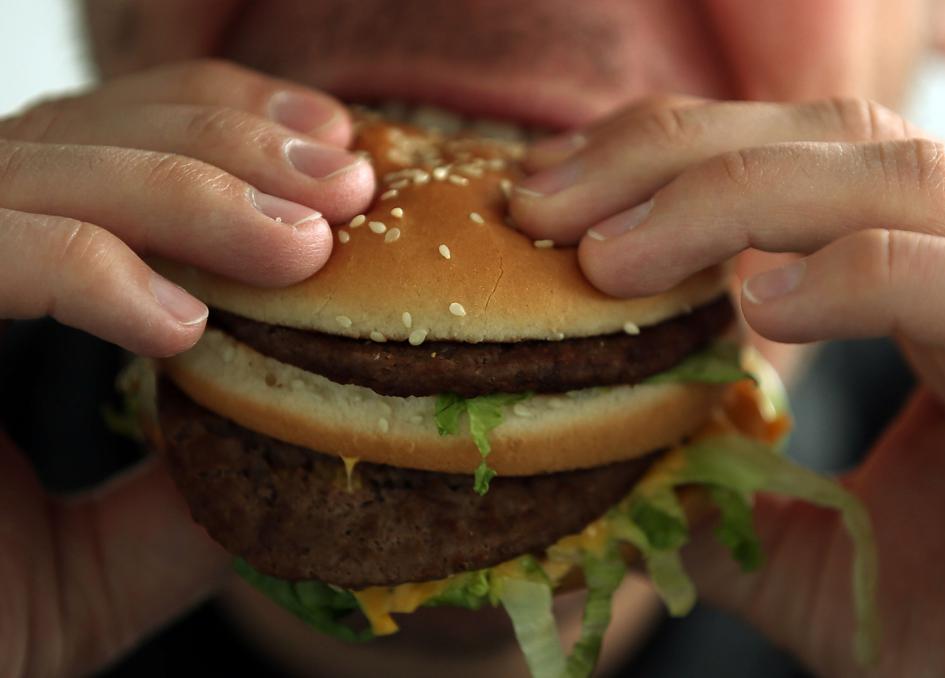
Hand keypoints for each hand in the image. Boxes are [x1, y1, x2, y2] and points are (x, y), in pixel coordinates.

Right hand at [0, 59, 373, 675]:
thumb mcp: (100, 561)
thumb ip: (184, 498)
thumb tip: (304, 452)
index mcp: (1, 277)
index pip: (114, 148)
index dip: (228, 128)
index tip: (340, 153)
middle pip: (87, 135)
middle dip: (233, 147)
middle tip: (347, 183)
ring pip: (40, 170)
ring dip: (189, 195)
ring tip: (301, 249)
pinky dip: (80, 269)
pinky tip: (178, 325)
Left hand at [510, 97, 944, 676]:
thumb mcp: (802, 553)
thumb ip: (715, 498)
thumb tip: (608, 475)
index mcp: (916, 280)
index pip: (788, 159)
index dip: (661, 159)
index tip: (550, 191)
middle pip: (826, 135)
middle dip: (665, 156)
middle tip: (539, 204)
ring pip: (888, 175)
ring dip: (725, 199)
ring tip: (607, 261)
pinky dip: (854, 276)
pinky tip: (758, 307)